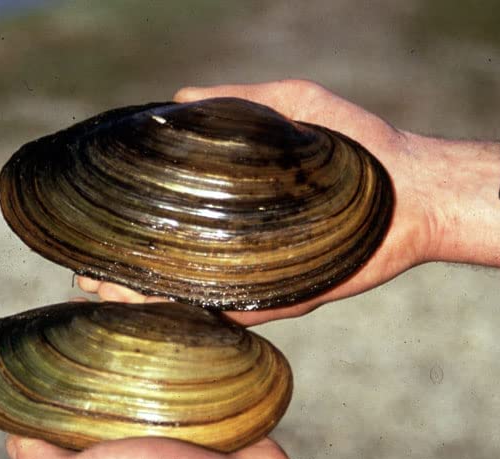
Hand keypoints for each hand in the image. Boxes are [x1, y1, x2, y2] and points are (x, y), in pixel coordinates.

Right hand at [78, 79, 499, 325]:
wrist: (413, 187)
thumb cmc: (357, 143)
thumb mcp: (293, 105)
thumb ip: (240, 101)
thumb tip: (177, 98)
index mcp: (235, 209)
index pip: (172, 221)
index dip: (130, 227)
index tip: (92, 231)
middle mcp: (239, 247)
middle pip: (170, 267)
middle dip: (125, 274)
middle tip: (86, 274)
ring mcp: (257, 277)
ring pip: (188, 299)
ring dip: (144, 301)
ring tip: (103, 293)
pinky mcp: (282, 300)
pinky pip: (228, 316)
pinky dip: (189, 318)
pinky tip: (152, 313)